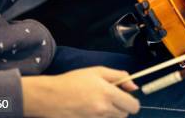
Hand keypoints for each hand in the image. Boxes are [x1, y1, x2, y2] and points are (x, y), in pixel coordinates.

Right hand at [22, 67, 139, 117]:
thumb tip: (134, 86)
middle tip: (110, 98)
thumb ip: (120, 76)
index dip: (132, 101)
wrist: (49, 96)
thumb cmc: (73, 80)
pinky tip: (90, 110)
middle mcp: (104, 110)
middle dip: (121, 107)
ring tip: (98, 103)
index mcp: (108, 94)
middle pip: (124, 114)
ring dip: (111, 113)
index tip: (125, 96)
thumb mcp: (98, 71)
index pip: (133, 106)